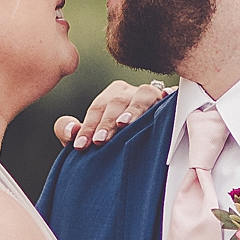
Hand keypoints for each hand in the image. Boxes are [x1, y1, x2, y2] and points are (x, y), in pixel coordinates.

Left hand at [54, 80, 172, 150]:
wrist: (145, 145)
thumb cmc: (112, 140)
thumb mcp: (88, 136)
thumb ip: (68, 131)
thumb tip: (69, 129)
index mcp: (113, 95)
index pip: (98, 108)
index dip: (87, 127)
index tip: (80, 146)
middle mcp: (133, 92)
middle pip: (118, 101)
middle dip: (107, 121)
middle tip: (100, 140)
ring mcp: (153, 96)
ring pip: (142, 96)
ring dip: (132, 110)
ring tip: (124, 124)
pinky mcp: (170, 105)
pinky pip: (168, 101)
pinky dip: (164, 104)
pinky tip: (162, 112)